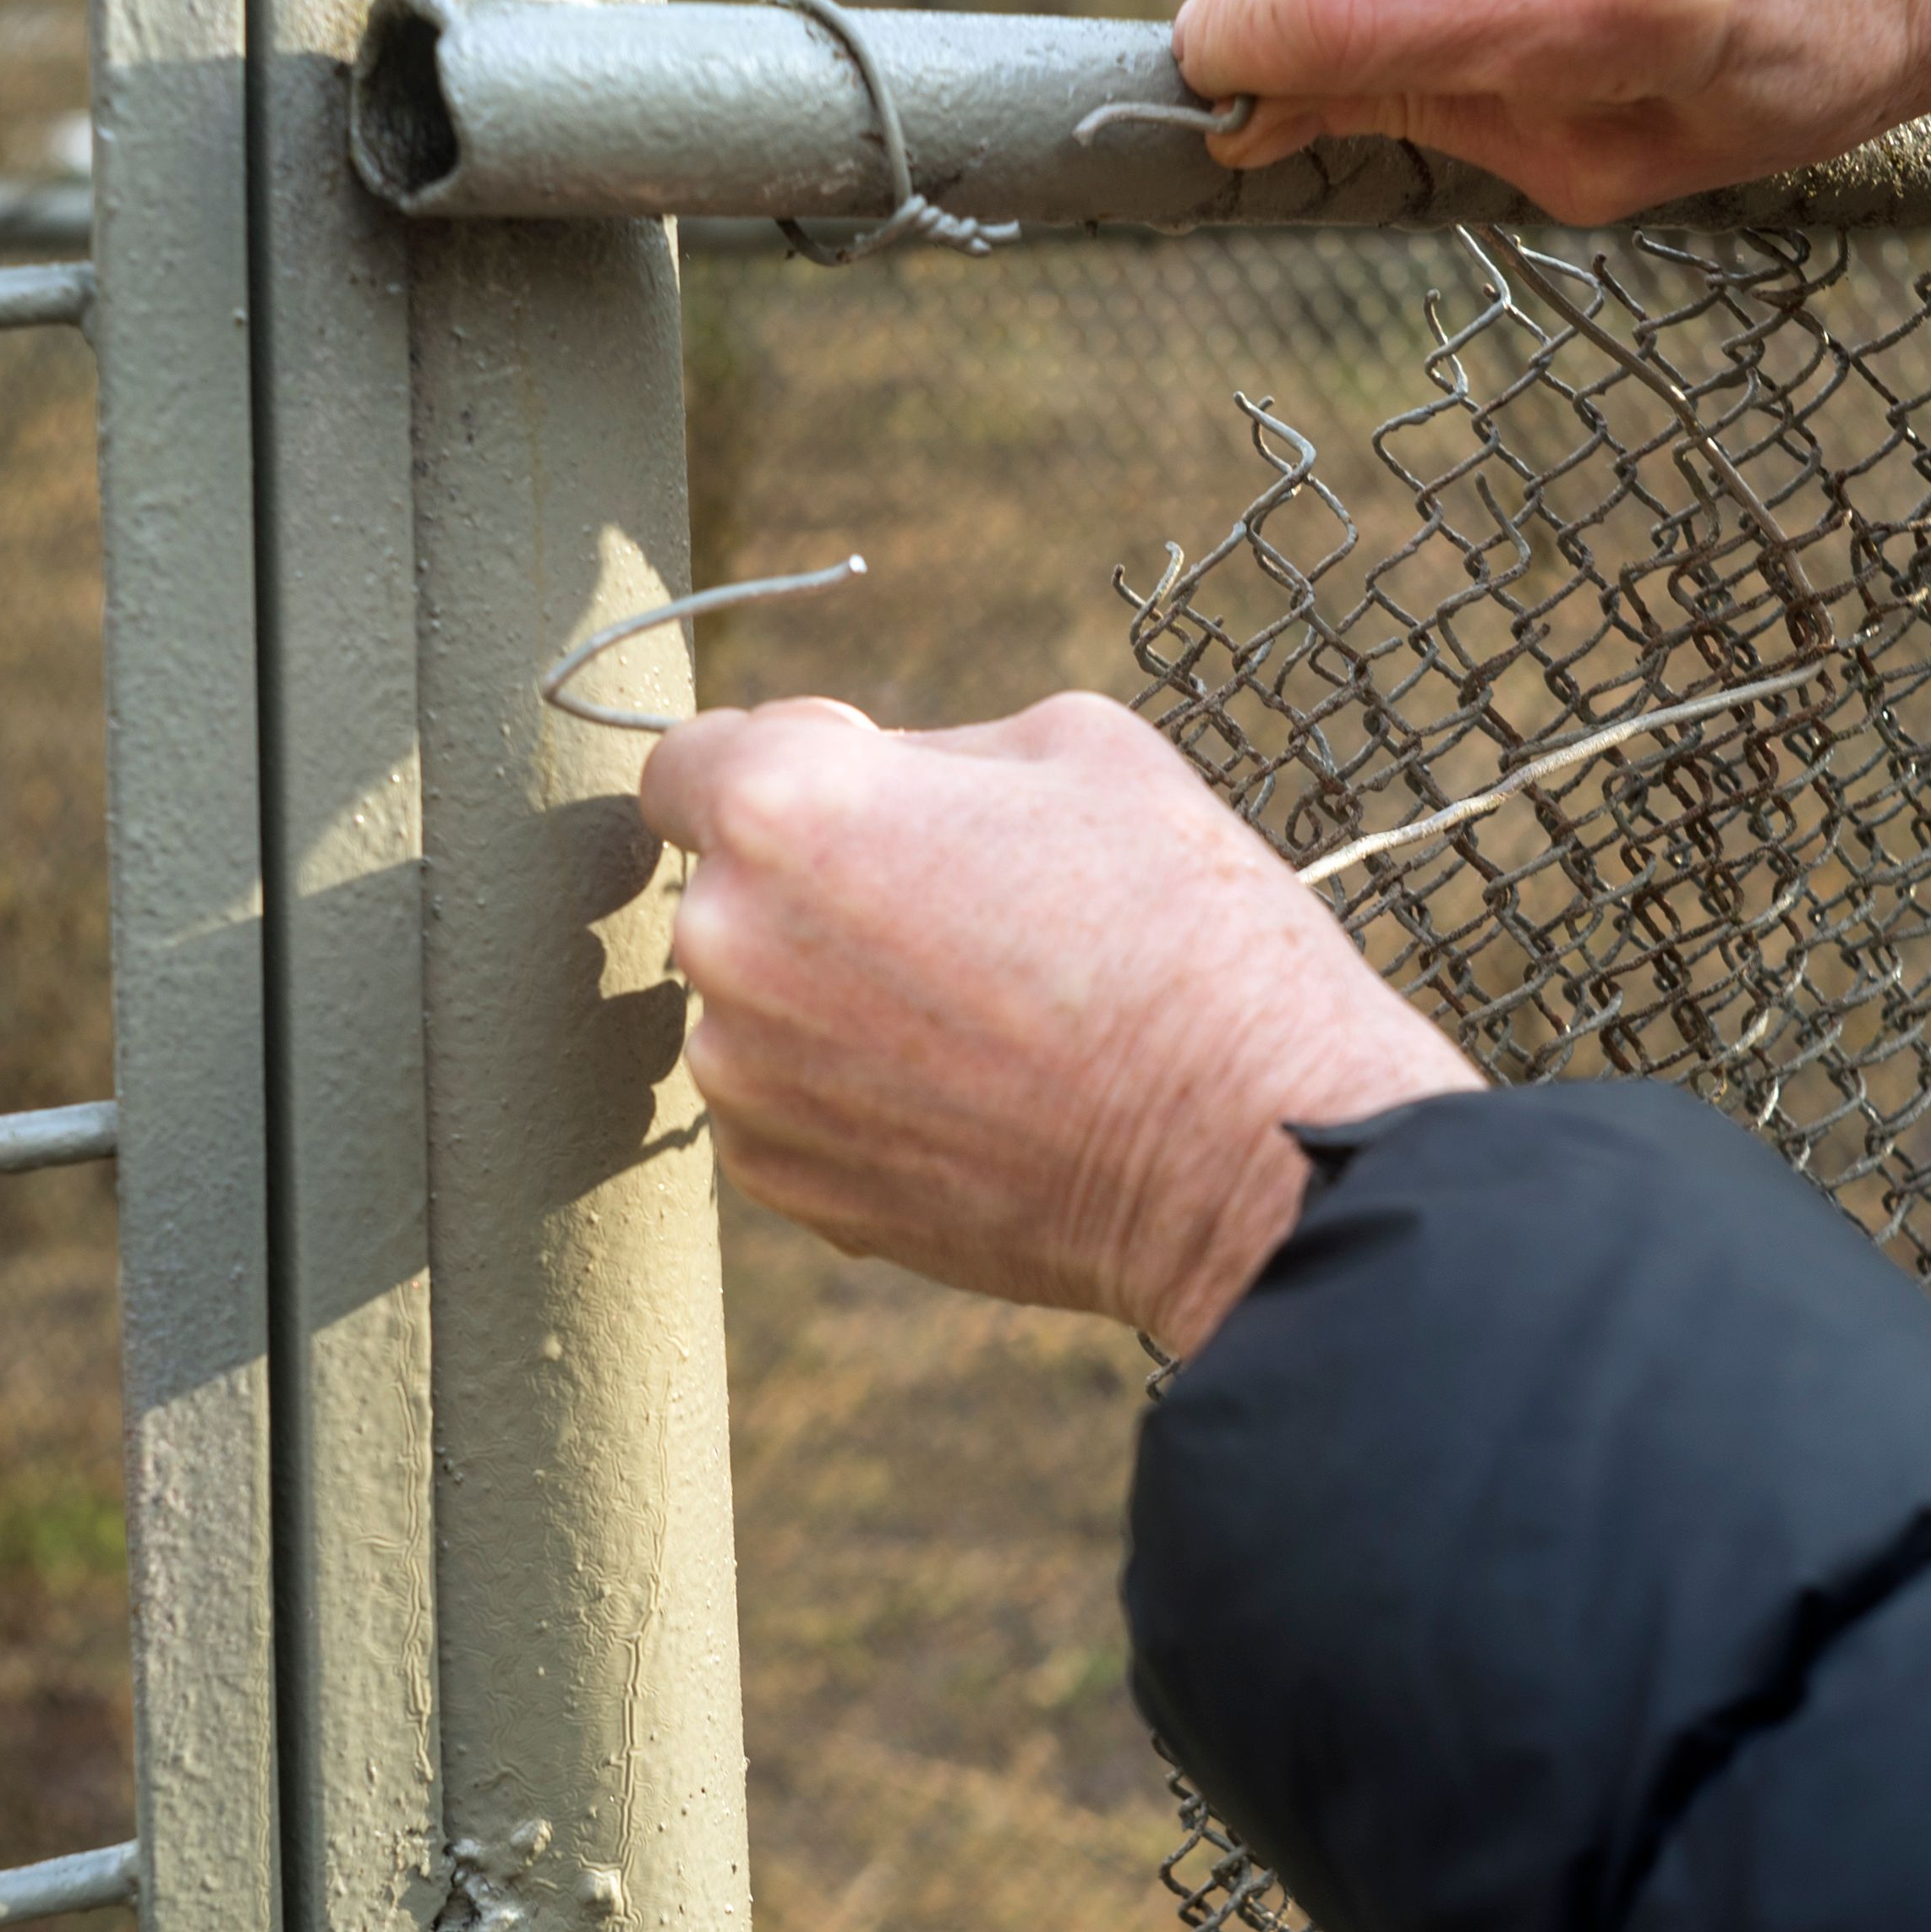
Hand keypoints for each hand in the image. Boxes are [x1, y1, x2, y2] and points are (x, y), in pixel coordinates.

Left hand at [640, 693, 1480, 1355]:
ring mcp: (748, 1079)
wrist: (1244, 1143)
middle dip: (819, 887)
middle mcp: (727, 944)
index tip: (862, 793)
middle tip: (967, 913)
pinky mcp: (788, 1184)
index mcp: (783, 807)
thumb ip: (921, 751)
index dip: (777, 765)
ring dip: (834, 998)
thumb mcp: (1073, 747)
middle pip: (729, 889)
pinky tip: (975, 1095)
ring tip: (985, 1016)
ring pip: (758, 1004)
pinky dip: (854, 1096)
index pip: (686, 766)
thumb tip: (865, 783)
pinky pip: (787, 1106)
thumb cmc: (1179, 923)